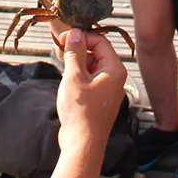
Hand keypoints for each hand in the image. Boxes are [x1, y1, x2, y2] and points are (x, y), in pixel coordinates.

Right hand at [55, 28, 126, 152]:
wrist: (83, 143)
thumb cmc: (81, 111)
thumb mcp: (74, 76)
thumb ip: (74, 52)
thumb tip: (75, 34)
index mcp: (115, 70)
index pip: (101, 42)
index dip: (82, 37)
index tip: (65, 38)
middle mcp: (115, 79)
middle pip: (98, 54)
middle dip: (79, 51)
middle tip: (61, 51)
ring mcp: (108, 91)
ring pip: (92, 68)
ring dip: (77, 65)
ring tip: (63, 68)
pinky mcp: (100, 101)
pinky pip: (90, 81)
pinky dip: (79, 78)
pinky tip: (67, 83)